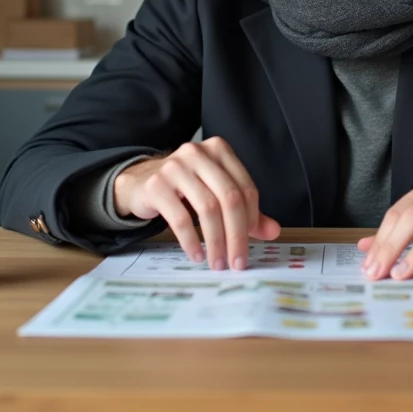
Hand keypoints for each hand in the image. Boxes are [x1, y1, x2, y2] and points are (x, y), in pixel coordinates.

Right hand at [112, 136, 280, 270]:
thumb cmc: (184, 189)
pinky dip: (191, 241)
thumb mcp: (216, 194)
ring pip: (207, 208)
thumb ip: (245, 211)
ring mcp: (175, 166)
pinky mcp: (156, 185)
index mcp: (219, 150)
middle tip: (237, 261)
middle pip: (229, 198)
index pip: (245, 187)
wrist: (140, 182)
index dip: (252, 218)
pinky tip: (197, 254)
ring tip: (218, 262)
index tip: (251, 242)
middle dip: (237, 234)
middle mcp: (198, 153)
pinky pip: (179, 218)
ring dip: (216, 241)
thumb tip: (273, 231)